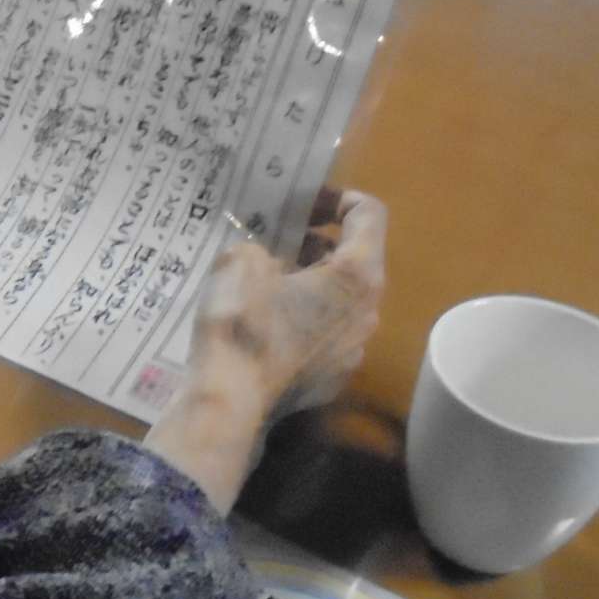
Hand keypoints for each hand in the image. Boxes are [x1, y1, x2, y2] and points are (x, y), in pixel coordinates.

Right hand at [192, 190, 387, 420]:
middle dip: (316, 243)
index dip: (336, 197)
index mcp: (356, 275)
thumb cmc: (242, 323)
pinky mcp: (333, 377)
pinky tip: (264, 327)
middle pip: (355, 259)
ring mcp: (354, 349)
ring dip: (310, 284)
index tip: (300, 203)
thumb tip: (264, 258)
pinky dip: (302, 320)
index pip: (368, 213)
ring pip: (340, 301)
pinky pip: (325, 334)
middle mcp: (368, 311)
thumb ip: (260, 246)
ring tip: (264, 284)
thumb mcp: (240, 262)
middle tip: (274, 241)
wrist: (229, 402)